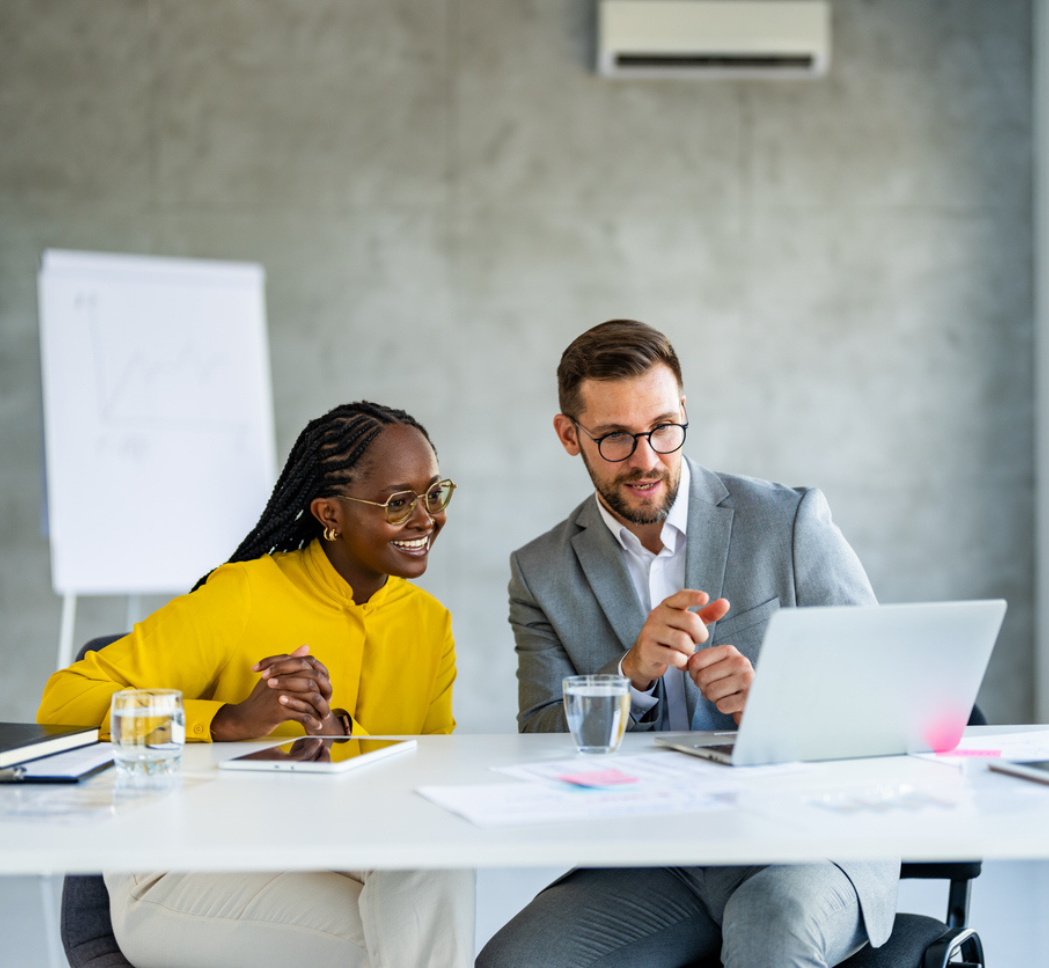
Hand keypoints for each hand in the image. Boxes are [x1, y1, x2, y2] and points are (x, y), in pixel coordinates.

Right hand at [211, 645, 340, 740]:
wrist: (244, 718)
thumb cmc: (260, 698)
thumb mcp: (273, 677)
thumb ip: (289, 662)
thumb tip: (306, 647)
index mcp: (281, 670)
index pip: (308, 666)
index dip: (320, 677)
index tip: (324, 687)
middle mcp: (281, 679)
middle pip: (313, 681)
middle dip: (324, 692)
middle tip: (328, 701)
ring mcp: (280, 694)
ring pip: (311, 698)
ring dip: (321, 709)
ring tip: (324, 715)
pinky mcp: (279, 710)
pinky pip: (304, 715)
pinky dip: (313, 721)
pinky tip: (317, 725)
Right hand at [621, 591, 729, 690]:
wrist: (645, 656)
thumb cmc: (671, 636)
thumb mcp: (688, 624)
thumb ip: (707, 614)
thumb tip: (725, 603)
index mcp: (667, 606)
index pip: (681, 597)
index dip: (694, 596)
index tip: (705, 597)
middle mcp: (657, 615)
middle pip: (690, 621)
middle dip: (700, 635)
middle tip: (697, 641)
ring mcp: (650, 631)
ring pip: (683, 641)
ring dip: (690, 650)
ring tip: (686, 651)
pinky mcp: (648, 649)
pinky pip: (674, 657)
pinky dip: (682, 662)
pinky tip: (679, 661)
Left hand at [686, 644, 753, 724]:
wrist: (753, 700)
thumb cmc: (730, 683)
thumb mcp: (714, 667)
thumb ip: (696, 663)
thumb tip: (679, 663)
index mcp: (728, 650)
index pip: (696, 661)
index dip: (693, 674)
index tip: (703, 677)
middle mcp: (740, 661)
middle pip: (702, 677)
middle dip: (703, 688)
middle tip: (714, 689)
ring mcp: (747, 679)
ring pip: (711, 692)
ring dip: (713, 698)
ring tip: (724, 694)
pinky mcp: (749, 697)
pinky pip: (722, 705)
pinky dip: (723, 707)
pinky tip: (732, 703)